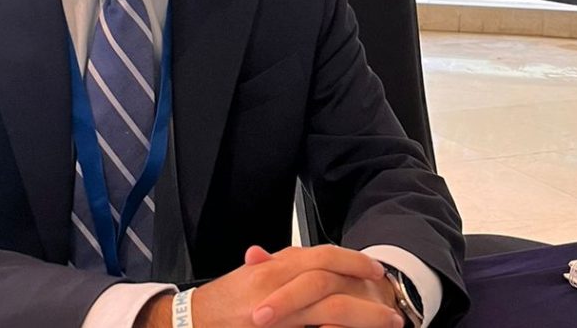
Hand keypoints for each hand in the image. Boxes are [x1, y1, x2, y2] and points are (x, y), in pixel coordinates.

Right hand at [188, 245, 400, 327]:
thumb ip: (270, 268)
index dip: (351, 261)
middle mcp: (275, 286)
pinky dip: (334, 327)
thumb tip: (285, 256)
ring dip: (360, 316)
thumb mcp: (246, 280)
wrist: (185, 323)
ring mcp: (274, 311)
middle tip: (391, 306)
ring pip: (328, 307)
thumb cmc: (216, 306)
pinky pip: (314, 325)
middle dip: (364, 291)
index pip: (320, 256)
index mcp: (272, 269)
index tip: (374, 269)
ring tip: (387, 323)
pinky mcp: (271, 326)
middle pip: (330, 281)